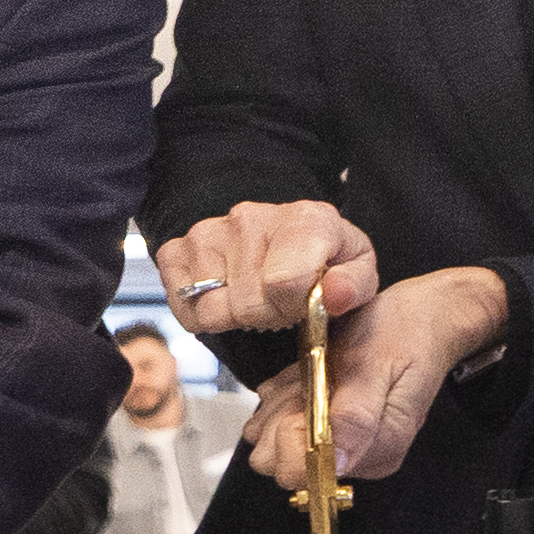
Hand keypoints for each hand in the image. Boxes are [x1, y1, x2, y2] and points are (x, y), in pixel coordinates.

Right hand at [156, 198, 378, 351]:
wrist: (281, 243)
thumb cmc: (322, 262)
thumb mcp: (357, 272)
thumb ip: (353, 285)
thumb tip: (335, 294)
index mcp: (305, 219)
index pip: (285, 281)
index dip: (293, 307)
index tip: (300, 305)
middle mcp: (250, 217)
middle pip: (246, 303)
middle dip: (264, 316)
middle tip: (277, 305)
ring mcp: (207, 231)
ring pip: (209, 307)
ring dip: (231, 315)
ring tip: (252, 297)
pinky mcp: (175, 249)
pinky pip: (179, 302)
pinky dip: (198, 312)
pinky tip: (223, 296)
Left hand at [260, 268, 511, 486]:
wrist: (417, 319)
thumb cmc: (404, 336)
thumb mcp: (377, 367)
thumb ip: (355, 417)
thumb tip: (335, 463)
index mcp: (375, 452)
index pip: (301, 472)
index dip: (292, 433)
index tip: (311, 395)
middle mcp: (353, 458)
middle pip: (278, 458)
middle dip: (282, 416)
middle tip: (313, 378)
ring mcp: (335, 445)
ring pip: (270, 438)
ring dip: (282, 403)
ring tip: (316, 374)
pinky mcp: (320, 430)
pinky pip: (273, 420)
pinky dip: (283, 396)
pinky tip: (309, 377)